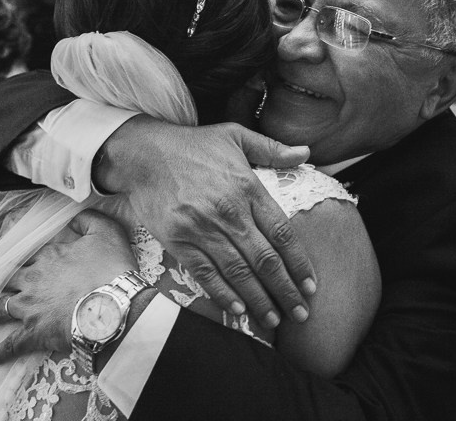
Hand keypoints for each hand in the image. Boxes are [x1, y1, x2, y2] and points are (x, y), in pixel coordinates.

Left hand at [0, 210, 136, 364]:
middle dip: (1, 285)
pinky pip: (11, 344)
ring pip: (1, 309)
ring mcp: (29, 307)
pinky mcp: (33, 332)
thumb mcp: (107, 232)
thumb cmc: (111, 269)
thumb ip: (88, 220)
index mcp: (48, 256)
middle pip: (8, 281)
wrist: (112, 305)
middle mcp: (32, 280)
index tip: (18, 262)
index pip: (28, 255)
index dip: (23, 259)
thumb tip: (73, 217)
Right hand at [95, 115, 313, 328]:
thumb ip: (272, 148)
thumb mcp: (235, 135)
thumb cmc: (192, 145)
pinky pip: (204, 272)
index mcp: (247, 188)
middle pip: (265, 259)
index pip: (283, 234)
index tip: (311, 286)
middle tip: (301, 314)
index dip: (300, 264)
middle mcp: (228, 212)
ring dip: (258, 299)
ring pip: (238, 271)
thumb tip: (305, 152)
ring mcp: (202, 228)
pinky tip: (237, 310)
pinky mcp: (178, 239)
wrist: (144, 153)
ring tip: (274, 320)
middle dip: (286, 290)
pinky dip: (222, 293)